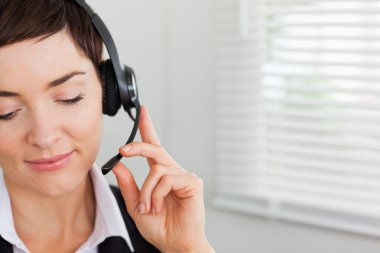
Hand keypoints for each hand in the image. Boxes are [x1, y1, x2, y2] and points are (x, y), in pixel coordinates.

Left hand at [112, 105, 213, 252]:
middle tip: (123, 150)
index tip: (143, 112)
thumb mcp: (136, 205)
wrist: (175, 244)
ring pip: (157, 169)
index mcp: (161, 176)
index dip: (148, 128)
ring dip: (147, 190)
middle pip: (156, 149)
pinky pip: (167, 178)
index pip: (154, 147)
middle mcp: (173, 172)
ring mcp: (184, 176)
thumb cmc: (160, 227)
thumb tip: (118, 164)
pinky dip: (157, 193)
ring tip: (149, 207)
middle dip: (138, 145)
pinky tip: (159, 205)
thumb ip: (128, 184)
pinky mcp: (192, 182)